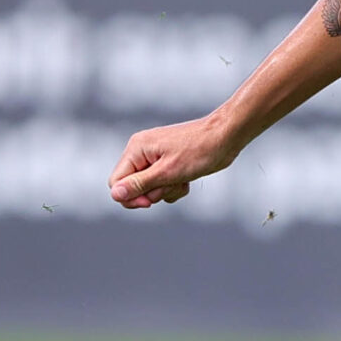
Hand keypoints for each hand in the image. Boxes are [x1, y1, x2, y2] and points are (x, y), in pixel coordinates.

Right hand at [109, 117, 235, 208]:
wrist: (226, 137)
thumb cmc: (199, 151)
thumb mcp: (167, 172)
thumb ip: (139, 184)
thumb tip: (115, 194)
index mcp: (136, 149)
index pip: (116, 182)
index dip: (129, 197)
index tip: (148, 203)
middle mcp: (142, 152)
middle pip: (132, 187)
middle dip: (152, 193)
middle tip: (171, 184)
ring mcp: (155, 157)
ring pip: (149, 189)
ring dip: (166, 190)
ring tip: (182, 179)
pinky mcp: (168, 164)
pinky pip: (162, 185)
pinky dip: (174, 187)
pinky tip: (187, 178)